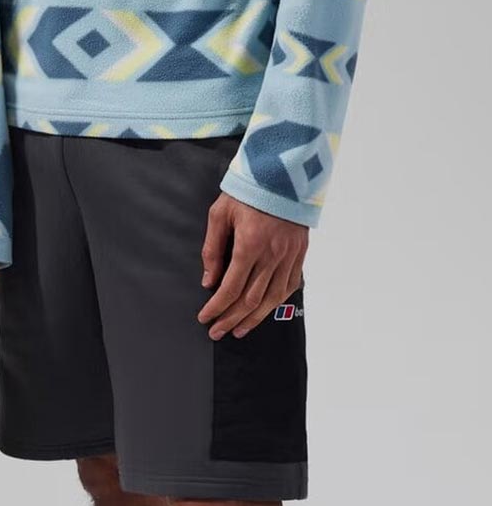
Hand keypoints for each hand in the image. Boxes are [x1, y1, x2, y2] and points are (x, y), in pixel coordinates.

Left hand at [197, 194, 307, 339]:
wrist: (282, 173)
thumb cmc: (246, 191)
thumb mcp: (219, 213)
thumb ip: (212, 249)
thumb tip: (208, 281)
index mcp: (250, 244)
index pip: (231, 287)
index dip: (217, 308)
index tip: (205, 318)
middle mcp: (272, 255)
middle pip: (251, 299)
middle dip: (231, 319)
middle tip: (217, 332)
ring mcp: (289, 255)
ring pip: (272, 298)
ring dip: (254, 318)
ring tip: (239, 330)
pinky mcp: (300, 253)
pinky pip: (290, 285)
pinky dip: (276, 302)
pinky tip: (265, 310)